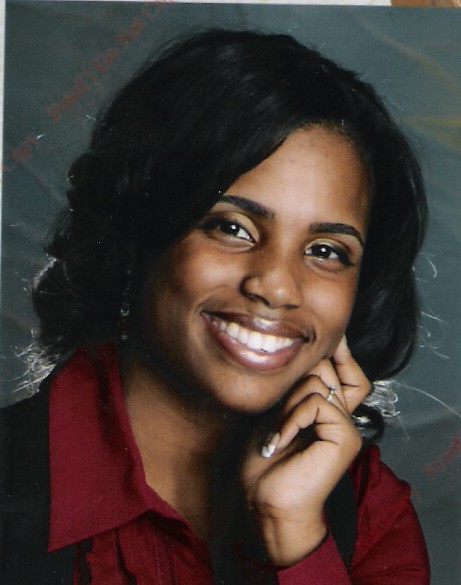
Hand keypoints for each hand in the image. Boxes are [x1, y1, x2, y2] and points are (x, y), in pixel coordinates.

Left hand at [240, 337, 370, 566]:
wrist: (265, 502)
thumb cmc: (265, 462)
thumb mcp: (277, 413)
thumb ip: (296, 390)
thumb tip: (304, 356)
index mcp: (330, 412)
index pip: (347, 371)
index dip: (340, 352)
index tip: (327, 338)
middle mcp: (343, 417)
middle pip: (332, 368)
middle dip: (298, 377)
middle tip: (279, 409)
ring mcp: (347, 427)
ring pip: (319, 383)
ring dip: (288, 405)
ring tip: (276, 434)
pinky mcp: (346, 438)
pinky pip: (317, 404)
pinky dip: (291, 419)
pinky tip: (278, 441)